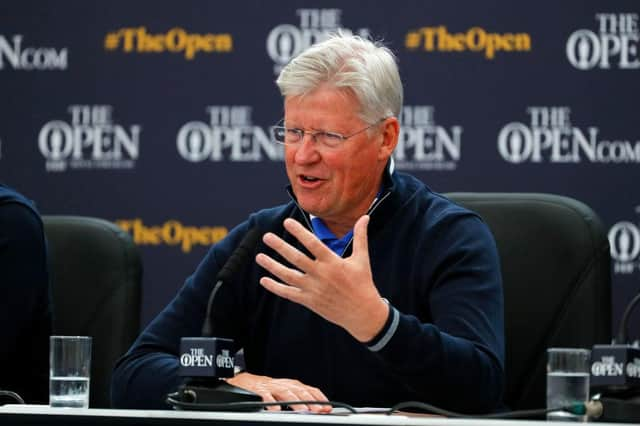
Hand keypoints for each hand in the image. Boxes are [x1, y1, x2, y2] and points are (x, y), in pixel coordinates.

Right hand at [226, 372, 330, 412]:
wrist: (242, 381)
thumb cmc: (266, 388)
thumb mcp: (283, 391)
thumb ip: (297, 398)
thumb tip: (316, 408)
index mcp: (290, 384)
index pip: (308, 389)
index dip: (319, 397)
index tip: (327, 407)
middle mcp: (282, 384)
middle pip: (299, 391)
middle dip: (310, 401)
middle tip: (318, 410)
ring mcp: (270, 387)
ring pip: (285, 393)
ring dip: (295, 402)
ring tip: (303, 411)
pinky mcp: (257, 391)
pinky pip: (265, 396)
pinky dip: (271, 403)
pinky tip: (276, 410)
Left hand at [256, 215, 388, 341]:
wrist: (362, 313)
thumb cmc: (362, 283)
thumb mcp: (362, 259)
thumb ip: (360, 237)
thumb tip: (365, 217)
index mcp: (333, 262)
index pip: (313, 243)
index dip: (299, 232)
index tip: (287, 222)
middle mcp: (321, 275)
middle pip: (296, 258)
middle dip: (280, 247)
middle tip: (267, 236)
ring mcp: (314, 289)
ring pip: (288, 276)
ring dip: (272, 266)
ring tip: (259, 256)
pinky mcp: (309, 301)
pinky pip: (289, 293)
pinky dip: (275, 287)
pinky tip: (264, 280)